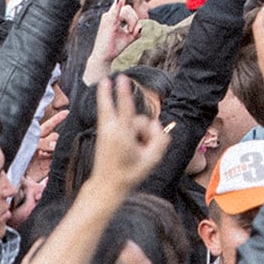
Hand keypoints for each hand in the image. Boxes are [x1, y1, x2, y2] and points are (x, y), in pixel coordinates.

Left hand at [86, 77, 170, 193]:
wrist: (106, 186)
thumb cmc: (129, 174)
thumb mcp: (152, 160)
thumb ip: (160, 140)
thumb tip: (157, 124)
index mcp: (122, 137)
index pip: (125, 109)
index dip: (123, 93)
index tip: (121, 78)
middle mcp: (111, 131)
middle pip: (127, 111)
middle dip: (127, 105)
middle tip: (124, 88)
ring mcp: (105, 131)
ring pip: (128, 117)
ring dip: (137, 129)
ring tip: (137, 148)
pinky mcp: (103, 132)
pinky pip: (112, 113)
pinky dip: (114, 107)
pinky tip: (105, 87)